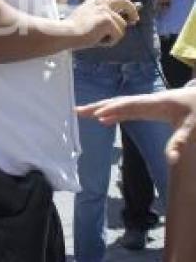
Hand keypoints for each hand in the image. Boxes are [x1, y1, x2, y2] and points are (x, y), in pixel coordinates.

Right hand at [64, 0, 138, 48]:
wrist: (67, 33)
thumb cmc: (73, 29)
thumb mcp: (86, 16)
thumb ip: (99, 14)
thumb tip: (116, 20)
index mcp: (95, 1)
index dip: (123, 6)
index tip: (127, 14)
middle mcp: (102, 3)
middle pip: (124, 2)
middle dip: (132, 10)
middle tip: (134, 20)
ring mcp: (106, 11)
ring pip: (122, 26)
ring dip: (113, 35)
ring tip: (98, 38)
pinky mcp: (108, 20)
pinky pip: (118, 35)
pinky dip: (110, 41)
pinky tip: (97, 40)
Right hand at [77, 87, 195, 164]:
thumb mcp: (193, 127)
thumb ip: (181, 141)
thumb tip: (171, 160)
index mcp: (155, 103)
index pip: (130, 106)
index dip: (113, 110)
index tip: (97, 116)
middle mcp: (146, 101)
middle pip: (118, 102)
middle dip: (98, 106)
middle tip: (78, 111)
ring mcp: (145, 104)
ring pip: (119, 105)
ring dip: (101, 108)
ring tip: (82, 113)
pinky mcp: (147, 108)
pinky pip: (125, 110)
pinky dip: (112, 113)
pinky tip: (104, 120)